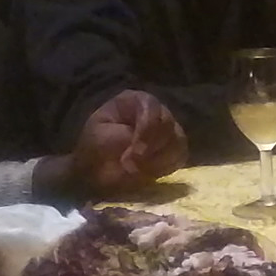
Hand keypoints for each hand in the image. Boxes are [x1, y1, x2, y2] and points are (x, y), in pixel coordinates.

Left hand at [63, 89, 185, 196]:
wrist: (96, 171)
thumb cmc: (95, 149)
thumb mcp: (98, 138)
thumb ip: (119, 139)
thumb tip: (140, 152)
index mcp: (134, 102)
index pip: (150, 106)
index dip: (147, 128)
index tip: (136, 153)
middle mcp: (155, 111)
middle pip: (167, 124)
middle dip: (150, 149)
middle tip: (132, 167)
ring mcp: (168, 130)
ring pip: (178, 142)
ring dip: (158, 161)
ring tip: (138, 172)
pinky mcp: (174, 149)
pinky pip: (180, 157)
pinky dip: (166, 168)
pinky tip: (149, 174)